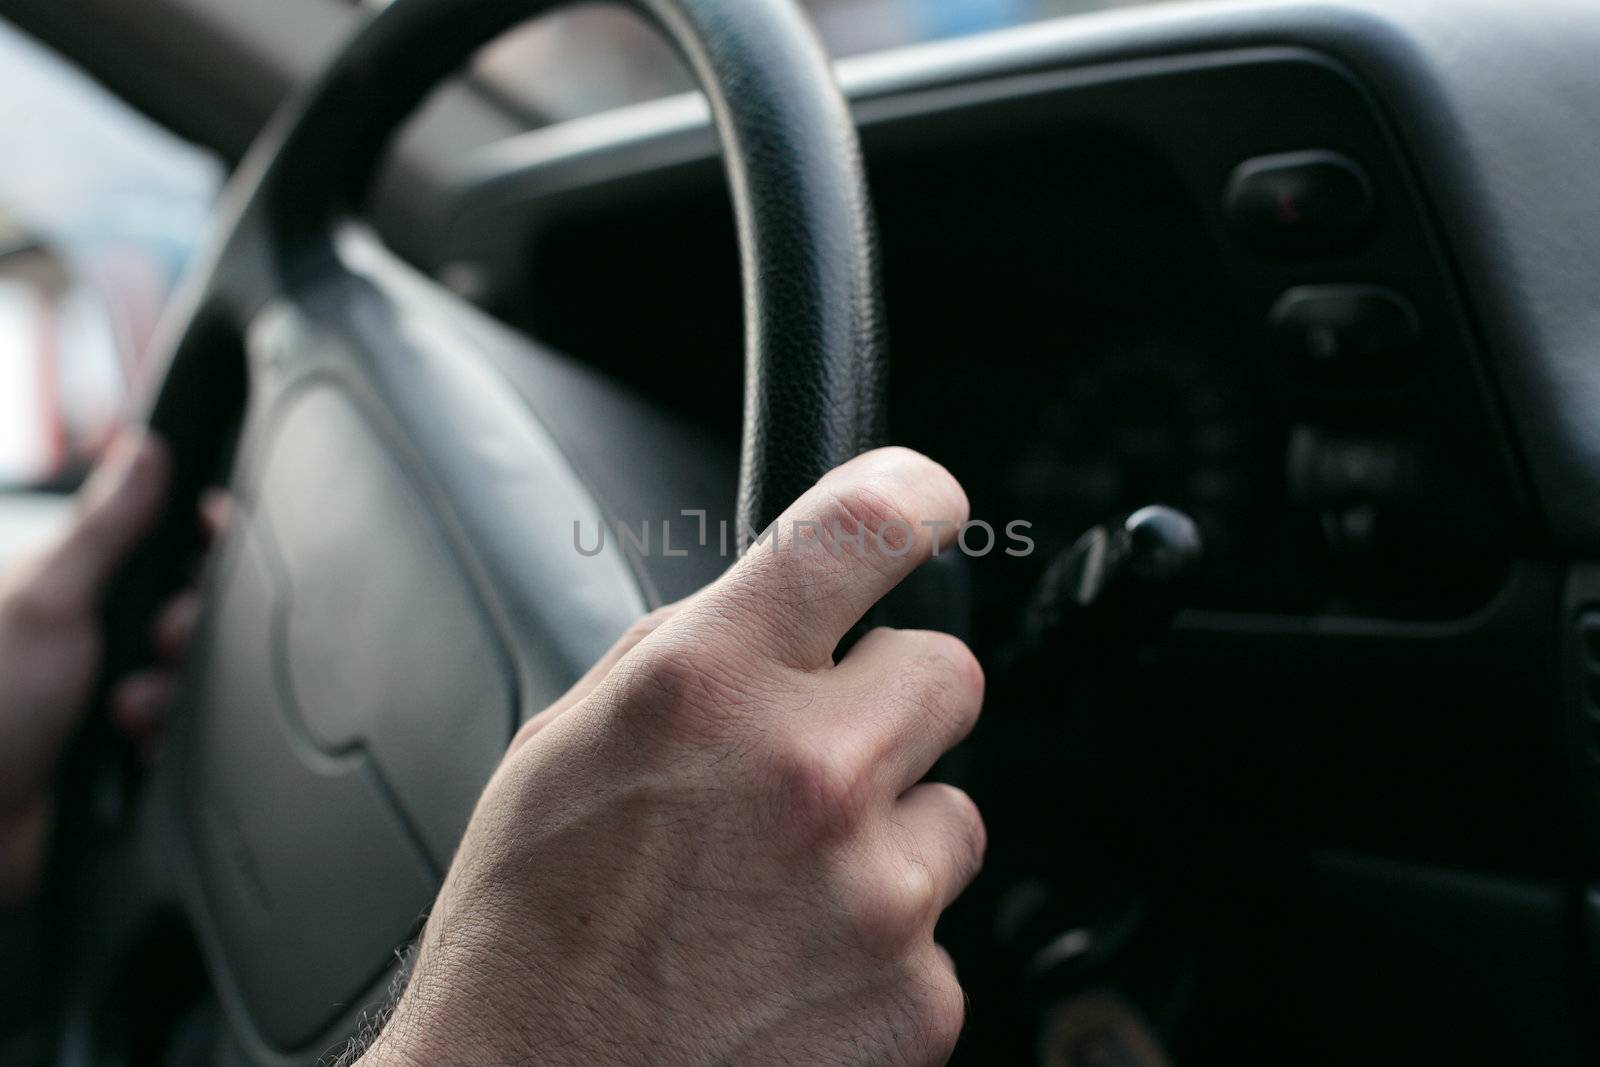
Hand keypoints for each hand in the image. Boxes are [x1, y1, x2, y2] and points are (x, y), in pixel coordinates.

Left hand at [0, 431, 211, 904]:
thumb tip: (142, 449)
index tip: (216, 531)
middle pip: (191, 606)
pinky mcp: (121, 745)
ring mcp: (107, 688)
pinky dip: (167, 738)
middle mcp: (93, 632)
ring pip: (192, 673)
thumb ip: (104, 526)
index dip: (201, 533)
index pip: (161, 535)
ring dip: (169, 693)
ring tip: (125, 712)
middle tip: (160, 643)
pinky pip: (184, 730)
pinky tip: (132, 747)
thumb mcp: (47, 601)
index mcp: (72, 582)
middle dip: (187, 629)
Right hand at [364, 448, 985, 1066]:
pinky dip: (882, 943)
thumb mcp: (564, 745)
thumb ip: (690, 654)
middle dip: (891, 702)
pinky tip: (792, 968)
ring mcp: (875, 896)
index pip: (866, 526)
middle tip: (818, 758)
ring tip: (782, 891)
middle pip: (947, 671)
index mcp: (708, 686)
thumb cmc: (527, 937)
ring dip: (887, 836)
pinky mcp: (917, 999)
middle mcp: (808, 775)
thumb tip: (779, 606)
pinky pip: (939, 929)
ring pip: (954, 813)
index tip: (926, 504)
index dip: (914, 496)